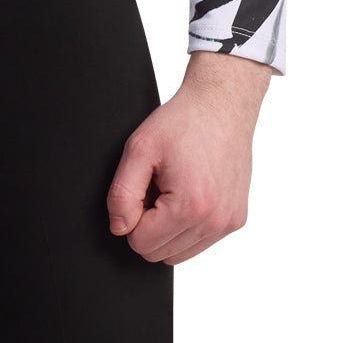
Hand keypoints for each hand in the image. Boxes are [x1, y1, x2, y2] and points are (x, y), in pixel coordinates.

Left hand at [105, 50, 271, 264]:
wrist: (221, 104)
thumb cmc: (182, 121)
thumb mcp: (139, 148)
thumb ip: (122, 194)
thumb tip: (119, 228)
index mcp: (189, 207)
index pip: (142, 243)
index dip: (131, 216)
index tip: (141, 187)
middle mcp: (214, 222)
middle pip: (160, 253)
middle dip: (149, 224)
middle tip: (155, 186)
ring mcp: (228, 223)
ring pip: (180, 253)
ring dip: (168, 227)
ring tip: (171, 188)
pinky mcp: (237, 220)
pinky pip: (201, 242)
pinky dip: (187, 225)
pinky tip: (188, 191)